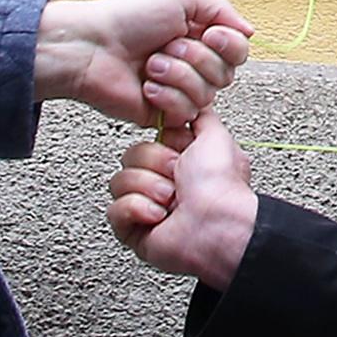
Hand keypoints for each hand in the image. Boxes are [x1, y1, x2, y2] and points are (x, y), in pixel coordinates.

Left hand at [36, 0, 251, 139]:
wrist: (91, 48)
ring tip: (151, 66)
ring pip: (208, 94)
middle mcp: (192, 64)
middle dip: (197, 58)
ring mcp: (179, 90)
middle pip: (227, 73)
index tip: (211, 34)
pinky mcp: (163, 113)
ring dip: (178, 76)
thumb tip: (249, 31)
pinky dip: (167, 97)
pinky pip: (186, 112)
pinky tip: (147, 87)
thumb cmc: (128, 19)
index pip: (238, 50)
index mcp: (199, 36)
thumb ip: (221, 10)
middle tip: (167, 46)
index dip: (230, 44)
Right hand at [109, 115, 259, 290]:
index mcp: (178, 163)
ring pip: (119, 182)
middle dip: (154, 166)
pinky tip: (159, 216)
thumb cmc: (221, 186)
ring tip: (171, 201)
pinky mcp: (134, 229)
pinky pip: (114, 210)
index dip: (161, 146)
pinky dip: (137, 209)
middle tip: (177, 179)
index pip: (146, 141)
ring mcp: (146, 206)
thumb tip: (188, 107)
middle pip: (129, 158)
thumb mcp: (215, 136)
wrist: (219, 225)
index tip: (179, 154)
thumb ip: (201, 116)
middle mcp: (161, 183)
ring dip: (148, 188)